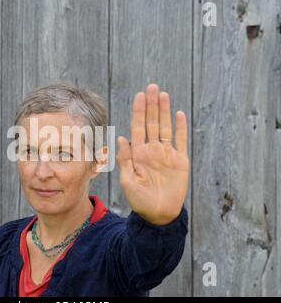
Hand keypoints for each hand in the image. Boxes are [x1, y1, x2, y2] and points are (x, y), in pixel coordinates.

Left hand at [116, 84, 189, 225]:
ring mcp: (166, 154)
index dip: (139, 111)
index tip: (139, 95)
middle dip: (151, 105)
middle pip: (152, 122)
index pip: (137, 127)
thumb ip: (125, 159)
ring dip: (164, 111)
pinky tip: (178, 113)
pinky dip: (180, 128)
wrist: (158, 215)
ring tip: (163, 94)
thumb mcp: (128, 181)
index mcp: (138, 153)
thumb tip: (122, 137)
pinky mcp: (180, 161)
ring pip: (166, 127)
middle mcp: (152, 150)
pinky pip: (180, 141)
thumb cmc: (140, 200)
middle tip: (152, 87)